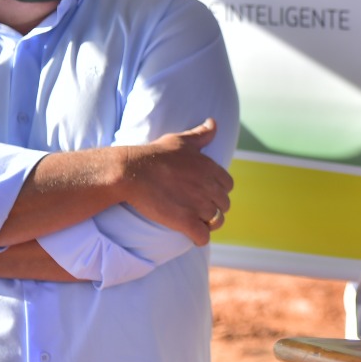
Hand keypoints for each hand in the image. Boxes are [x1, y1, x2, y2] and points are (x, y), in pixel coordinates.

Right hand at [118, 118, 233, 245]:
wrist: (132, 171)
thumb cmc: (155, 154)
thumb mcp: (181, 140)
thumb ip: (201, 134)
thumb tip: (213, 122)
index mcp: (211, 169)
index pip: (228, 185)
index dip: (218, 191)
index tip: (206, 193)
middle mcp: (209, 187)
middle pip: (224, 205)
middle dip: (214, 208)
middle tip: (198, 210)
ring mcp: (199, 205)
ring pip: (216, 221)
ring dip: (208, 224)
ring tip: (196, 223)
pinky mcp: (185, 221)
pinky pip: (203, 236)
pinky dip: (199, 238)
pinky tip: (191, 236)